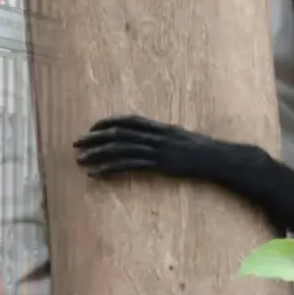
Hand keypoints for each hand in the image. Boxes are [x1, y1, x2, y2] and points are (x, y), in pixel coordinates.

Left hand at [73, 114, 217, 178]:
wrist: (216, 159)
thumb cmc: (199, 151)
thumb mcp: (179, 138)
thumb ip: (161, 136)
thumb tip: (145, 138)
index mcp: (159, 127)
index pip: (128, 120)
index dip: (108, 122)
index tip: (92, 128)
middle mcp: (155, 135)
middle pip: (119, 133)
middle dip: (95, 138)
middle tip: (76, 143)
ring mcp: (156, 150)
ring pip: (120, 149)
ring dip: (97, 154)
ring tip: (80, 160)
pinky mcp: (158, 165)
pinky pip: (128, 167)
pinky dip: (110, 169)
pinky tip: (96, 174)